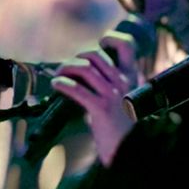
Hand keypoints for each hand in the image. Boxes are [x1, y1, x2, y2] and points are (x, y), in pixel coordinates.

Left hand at [50, 29, 144, 165]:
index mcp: (131, 78)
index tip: (99, 43)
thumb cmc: (122, 127)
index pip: (127, 46)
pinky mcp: (102, 109)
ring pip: (85, 69)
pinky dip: (64, 84)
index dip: (111, 38)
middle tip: (68, 66)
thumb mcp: (123, 99)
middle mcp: (124, 82)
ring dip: (66, 68)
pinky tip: (57, 84)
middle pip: (96, 55)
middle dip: (77, 56)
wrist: (128, 150)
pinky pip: (78, 90)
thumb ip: (110, 84)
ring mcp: (113, 95)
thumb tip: (85, 72)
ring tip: (58, 74)